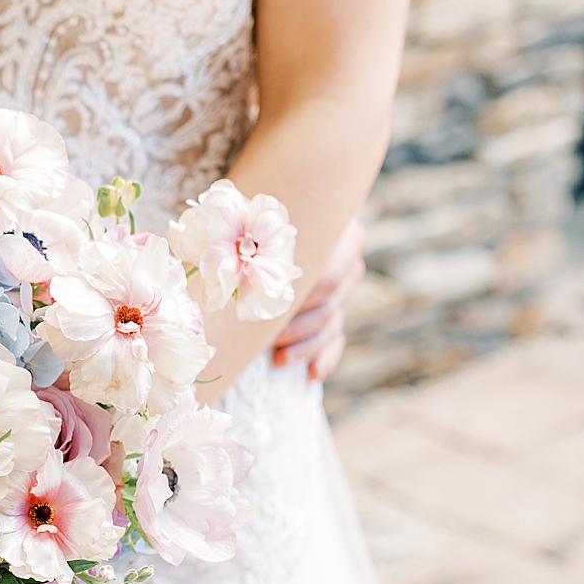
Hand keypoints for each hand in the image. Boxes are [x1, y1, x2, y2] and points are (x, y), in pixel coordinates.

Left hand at [271, 216, 364, 380]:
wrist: (289, 209)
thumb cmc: (264, 212)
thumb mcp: (265, 216)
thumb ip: (261, 233)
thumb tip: (234, 255)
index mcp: (340, 235)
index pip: (330, 277)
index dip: (303, 300)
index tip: (271, 312)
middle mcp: (350, 261)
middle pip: (331, 304)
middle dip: (298, 327)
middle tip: (267, 339)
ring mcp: (346, 288)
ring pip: (331, 323)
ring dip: (305, 346)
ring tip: (279, 360)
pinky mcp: (337, 310)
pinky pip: (336, 337)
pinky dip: (325, 357)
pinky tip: (312, 374)